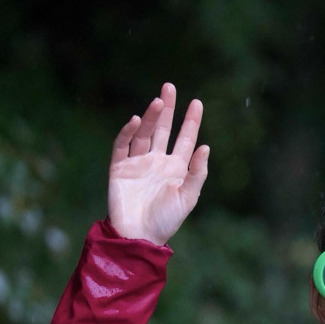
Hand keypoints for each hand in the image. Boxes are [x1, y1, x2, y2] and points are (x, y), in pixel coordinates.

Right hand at [107, 83, 209, 245]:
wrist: (138, 236)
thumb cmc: (166, 220)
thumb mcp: (188, 197)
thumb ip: (197, 173)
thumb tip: (205, 146)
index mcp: (176, 168)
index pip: (184, 138)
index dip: (190, 121)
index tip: (197, 102)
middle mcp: (157, 161)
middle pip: (163, 129)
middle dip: (167, 109)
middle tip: (170, 87)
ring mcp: (137, 163)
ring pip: (144, 133)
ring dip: (151, 117)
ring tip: (158, 101)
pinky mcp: (119, 168)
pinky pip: (123, 146)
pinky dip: (128, 132)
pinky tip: (137, 121)